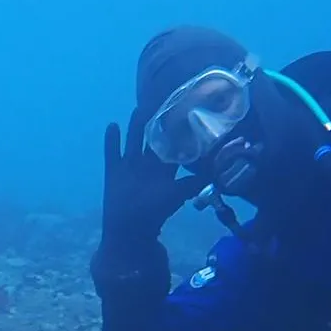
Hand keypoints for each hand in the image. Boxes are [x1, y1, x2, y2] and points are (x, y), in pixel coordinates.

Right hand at [100, 107, 207, 251]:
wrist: (131, 227)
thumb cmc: (156, 211)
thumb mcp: (179, 193)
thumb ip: (195, 182)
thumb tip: (219, 173)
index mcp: (163, 168)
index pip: (172, 145)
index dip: (177, 132)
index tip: (183, 114)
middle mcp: (147, 164)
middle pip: (152, 139)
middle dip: (156, 124)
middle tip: (161, 103)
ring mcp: (129, 166)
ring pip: (133, 141)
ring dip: (135, 126)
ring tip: (140, 108)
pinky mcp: (114, 170)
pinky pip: (112, 152)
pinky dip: (112, 140)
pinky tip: (113, 125)